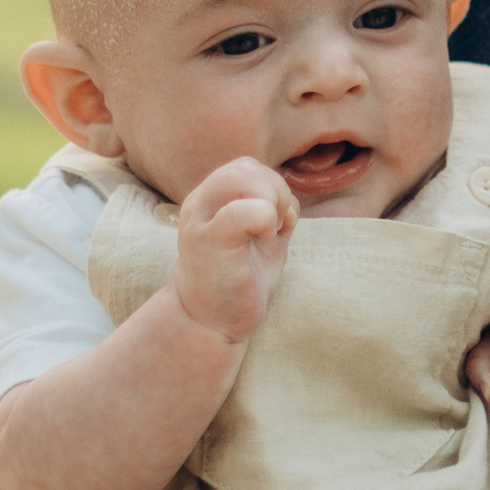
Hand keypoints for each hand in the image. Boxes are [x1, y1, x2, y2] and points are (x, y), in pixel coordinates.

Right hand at [175, 157, 296, 340]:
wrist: (212, 322)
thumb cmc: (239, 279)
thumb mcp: (259, 237)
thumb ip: (271, 211)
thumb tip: (290, 201)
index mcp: (209, 200)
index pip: (245, 167)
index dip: (272, 185)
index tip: (277, 219)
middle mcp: (199, 205)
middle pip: (243, 167)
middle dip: (275, 190)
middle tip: (278, 224)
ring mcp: (199, 222)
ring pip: (239, 177)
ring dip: (270, 200)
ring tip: (270, 231)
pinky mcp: (208, 243)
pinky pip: (241, 211)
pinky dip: (265, 218)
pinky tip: (266, 238)